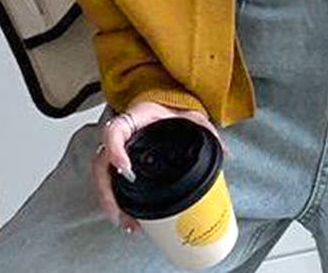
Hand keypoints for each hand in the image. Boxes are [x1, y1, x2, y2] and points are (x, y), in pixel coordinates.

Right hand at [92, 100, 229, 233]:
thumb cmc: (170, 109)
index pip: (115, 131)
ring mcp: (116, 149)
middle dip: (108, 192)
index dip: (115, 150)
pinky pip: (109, 182)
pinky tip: (127, 218)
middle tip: (122, 213)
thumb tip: (226, 154)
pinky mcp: (118, 162)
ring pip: (102, 177)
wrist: (161, 103)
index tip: (126, 169)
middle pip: (101, 163)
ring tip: (126, 223)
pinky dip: (115, 202)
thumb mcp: (188, 115)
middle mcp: (120, 135)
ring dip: (111, 203)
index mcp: (134, 119)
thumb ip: (206, 131)